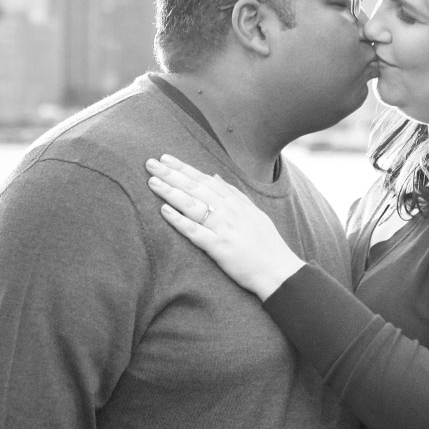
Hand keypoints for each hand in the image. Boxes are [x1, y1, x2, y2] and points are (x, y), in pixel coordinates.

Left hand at [146, 155, 304, 300]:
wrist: (278, 270)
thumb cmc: (266, 243)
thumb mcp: (252, 211)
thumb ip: (233, 193)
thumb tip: (214, 176)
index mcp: (235, 201)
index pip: (204, 179)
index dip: (183, 167)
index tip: (165, 158)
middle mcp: (228, 210)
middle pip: (195, 187)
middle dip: (171, 174)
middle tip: (149, 163)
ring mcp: (223, 228)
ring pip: (192, 205)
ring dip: (170, 192)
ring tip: (152, 182)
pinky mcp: (218, 247)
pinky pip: (195, 231)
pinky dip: (178, 220)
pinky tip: (164, 211)